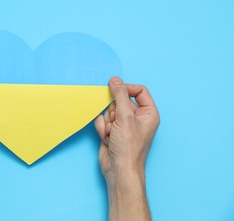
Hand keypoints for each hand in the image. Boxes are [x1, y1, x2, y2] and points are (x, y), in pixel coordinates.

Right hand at [94, 77, 159, 220]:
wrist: (119, 170)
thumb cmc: (129, 147)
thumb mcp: (125, 117)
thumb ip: (119, 95)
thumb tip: (114, 79)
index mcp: (148, 113)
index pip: (139, 91)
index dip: (126, 89)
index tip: (114, 90)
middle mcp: (137, 117)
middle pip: (119, 100)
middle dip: (113, 111)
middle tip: (116, 123)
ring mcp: (124, 124)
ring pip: (109, 110)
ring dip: (107, 121)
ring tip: (112, 134)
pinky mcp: (112, 130)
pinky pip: (102, 120)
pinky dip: (102, 128)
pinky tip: (106, 138)